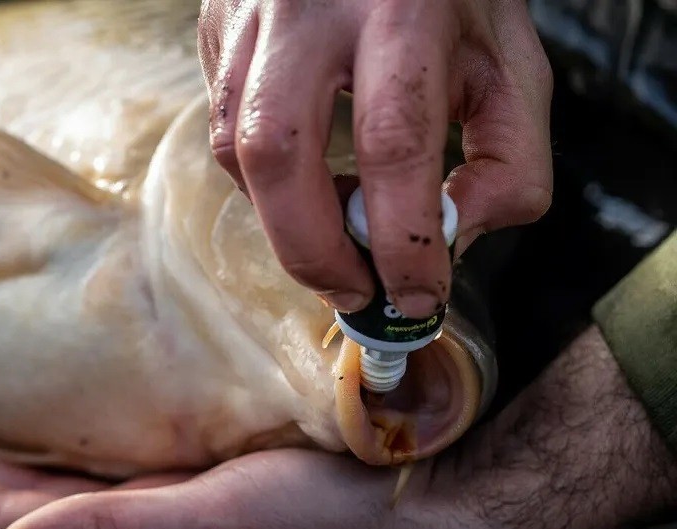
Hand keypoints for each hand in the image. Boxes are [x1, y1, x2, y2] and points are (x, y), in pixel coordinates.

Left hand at [0, 327, 673, 528]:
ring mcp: (180, 481)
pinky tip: (84, 398)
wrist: (404, 495)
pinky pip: (129, 436)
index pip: (18, 513)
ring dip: (26, 441)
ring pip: (80, 462)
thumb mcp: (213, 525)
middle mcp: (150, 509)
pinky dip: (90, 420)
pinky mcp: (213, 452)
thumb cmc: (317, 515)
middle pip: (38, 489)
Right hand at [198, 0, 552, 315]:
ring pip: (237, 150)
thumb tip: (449, 243)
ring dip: (285, 220)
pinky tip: (308, 181)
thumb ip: (508, 164)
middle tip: (352, 293)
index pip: (393, 143)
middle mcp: (310, 4)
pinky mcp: (220, 28)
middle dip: (313, 253)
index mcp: (403, 5)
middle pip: (278, 154)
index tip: (416, 296)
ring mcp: (250, 13)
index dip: (402, 242)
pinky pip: (227, 130)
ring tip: (337, 232)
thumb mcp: (512, 68)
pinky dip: (266, 182)